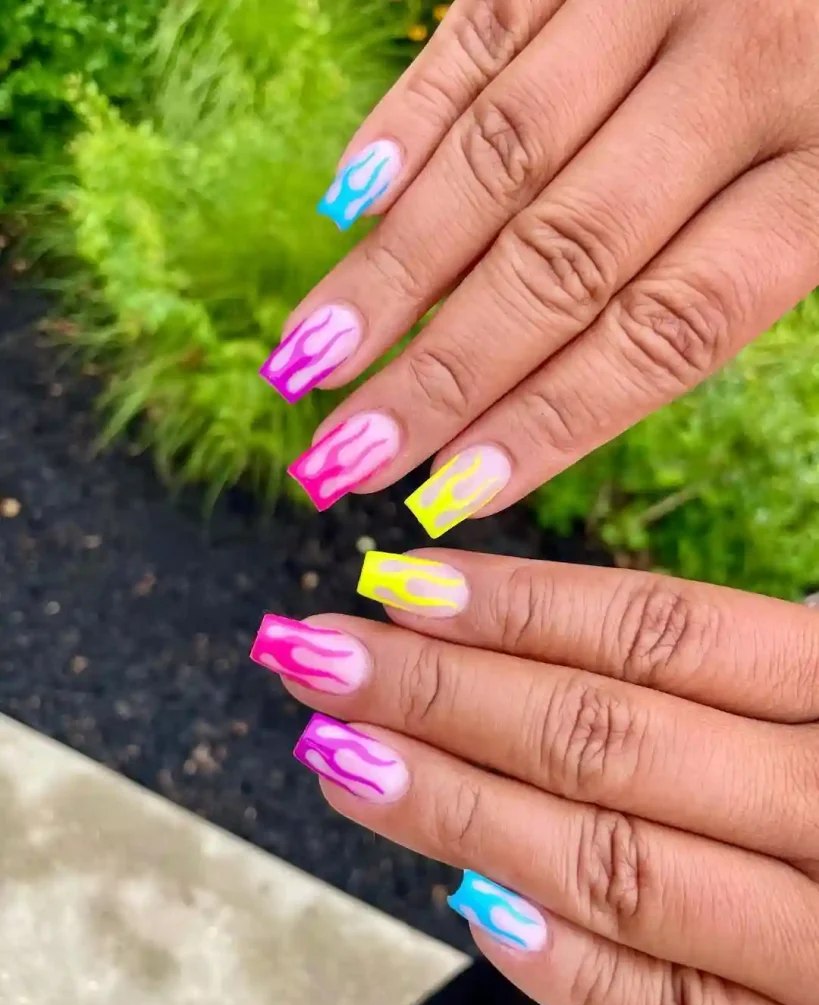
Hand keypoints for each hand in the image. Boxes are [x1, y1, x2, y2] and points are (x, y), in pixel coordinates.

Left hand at [252, 552, 818, 1004]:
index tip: (399, 584)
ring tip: (342, 757)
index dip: (515, 605)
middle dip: (441, 692)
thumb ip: (751, 671)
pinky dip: (571, 964)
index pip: (659, 629)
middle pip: (605, 735)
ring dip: (456, 811)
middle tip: (317, 654)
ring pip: (614, 863)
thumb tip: (557, 639)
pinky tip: (469, 904)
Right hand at [267, 0, 818, 535]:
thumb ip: (736, 274)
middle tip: (350, 454)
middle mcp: (743, 73)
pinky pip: (481, 33)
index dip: (550, 421)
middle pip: (561, 261)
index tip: (454, 489)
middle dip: (443, 372)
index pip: (664, 330)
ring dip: (395, 270)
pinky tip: (345, 207)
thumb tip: (549, 400)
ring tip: (312, 358)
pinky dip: (407, 125)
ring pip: (501, 159)